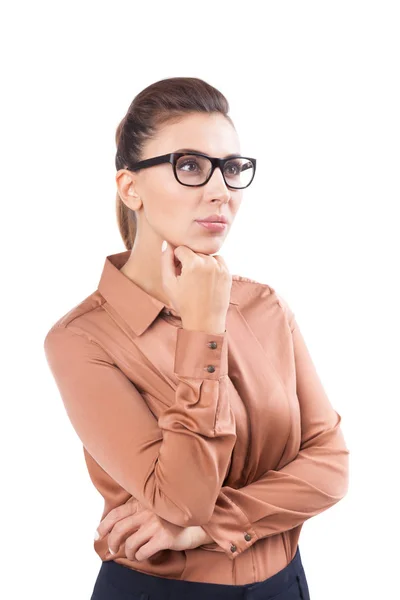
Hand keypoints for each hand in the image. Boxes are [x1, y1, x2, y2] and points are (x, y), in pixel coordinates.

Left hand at [95, 498, 212, 560]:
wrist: (197, 522)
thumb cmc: (172, 518)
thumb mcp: (154, 508)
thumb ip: (138, 511)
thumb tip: (115, 526)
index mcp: (143, 502)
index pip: (116, 513)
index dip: (104, 525)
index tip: (97, 535)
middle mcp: (147, 511)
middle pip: (119, 529)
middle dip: (112, 542)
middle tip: (113, 549)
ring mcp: (156, 524)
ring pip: (130, 544)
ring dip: (129, 553)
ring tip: (134, 554)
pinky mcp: (164, 537)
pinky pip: (143, 552)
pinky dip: (141, 557)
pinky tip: (146, 555)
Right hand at [161, 241, 231, 332]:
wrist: (205, 321)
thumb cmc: (184, 304)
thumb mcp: (168, 283)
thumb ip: (165, 260)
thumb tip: (167, 244)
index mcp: (193, 263)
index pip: (180, 249)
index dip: (176, 260)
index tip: (177, 272)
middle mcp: (209, 262)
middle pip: (194, 252)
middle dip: (188, 261)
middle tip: (187, 278)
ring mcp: (220, 267)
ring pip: (205, 256)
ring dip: (200, 263)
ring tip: (197, 280)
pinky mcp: (227, 273)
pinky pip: (218, 260)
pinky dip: (212, 266)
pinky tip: (207, 279)